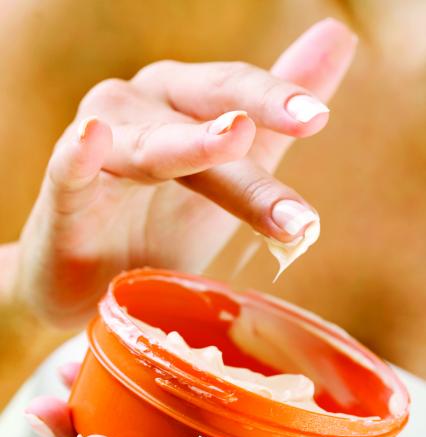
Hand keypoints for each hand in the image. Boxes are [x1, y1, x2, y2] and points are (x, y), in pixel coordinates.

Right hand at [13, 19, 355, 328]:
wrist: (97, 282)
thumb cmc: (164, 225)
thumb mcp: (231, 175)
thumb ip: (275, 119)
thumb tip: (337, 36)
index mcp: (180, 106)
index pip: (232, 91)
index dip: (275, 97)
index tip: (318, 116)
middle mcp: (140, 111)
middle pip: (198, 109)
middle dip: (250, 123)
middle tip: (305, 124)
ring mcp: (98, 149)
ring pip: (148, 141)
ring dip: (191, 144)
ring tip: (233, 137)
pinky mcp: (65, 194)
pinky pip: (70, 168)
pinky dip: (80, 155)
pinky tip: (93, 139)